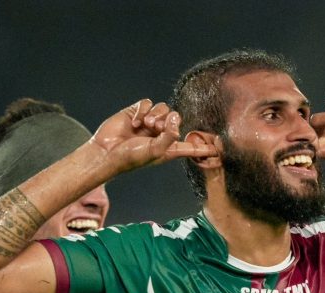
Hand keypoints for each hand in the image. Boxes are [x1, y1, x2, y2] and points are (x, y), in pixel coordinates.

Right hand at [89, 99, 215, 173]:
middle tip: (156, 127)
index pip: (191, 146)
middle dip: (169, 120)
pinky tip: (135, 122)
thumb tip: (176, 119)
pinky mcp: (137, 112)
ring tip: (145, 125)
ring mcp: (149, 122)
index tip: (218, 148)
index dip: (204, 147)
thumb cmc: (129, 157)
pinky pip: (147, 103)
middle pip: (177, 118)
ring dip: (156, 115)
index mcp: (168, 148)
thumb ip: (169, 136)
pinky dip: (143, 111)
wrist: (106, 151)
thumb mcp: (154, 151)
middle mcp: (161, 134)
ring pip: (163, 108)